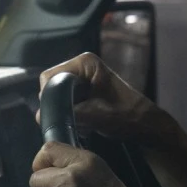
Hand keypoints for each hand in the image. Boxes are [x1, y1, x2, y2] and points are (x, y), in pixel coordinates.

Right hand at [37, 52, 171, 143]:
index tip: (57, 113)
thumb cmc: (127, 115)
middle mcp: (83, 65)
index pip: (50, 76)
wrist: (145, 123)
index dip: (49, 96)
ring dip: (65, 110)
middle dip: (58, 105)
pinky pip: (68, 100)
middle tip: (71, 120)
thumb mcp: (95, 115)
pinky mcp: (86, 89)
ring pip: (59, 95)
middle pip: (52, 85)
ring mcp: (84, 76)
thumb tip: (40, 116)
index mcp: (86, 63)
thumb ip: (68, 113)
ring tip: (82, 122)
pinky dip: (72, 112)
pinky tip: (84, 123)